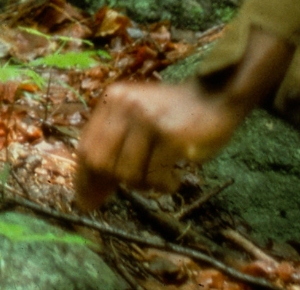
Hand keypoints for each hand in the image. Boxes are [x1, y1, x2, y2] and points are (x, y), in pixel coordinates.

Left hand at [73, 25, 290, 208]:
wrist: (215, 96)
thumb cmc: (173, 116)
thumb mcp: (137, 120)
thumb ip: (113, 148)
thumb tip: (86, 197)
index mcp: (113, 100)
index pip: (86, 147)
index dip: (84, 179)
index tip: (86, 202)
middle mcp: (125, 105)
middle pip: (103, 164)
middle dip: (114, 183)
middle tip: (130, 190)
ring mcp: (147, 119)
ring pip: (130, 174)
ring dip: (146, 185)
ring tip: (161, 176)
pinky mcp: (170, 135)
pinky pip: (155, 176)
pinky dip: (164, 185)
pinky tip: (174, 179)